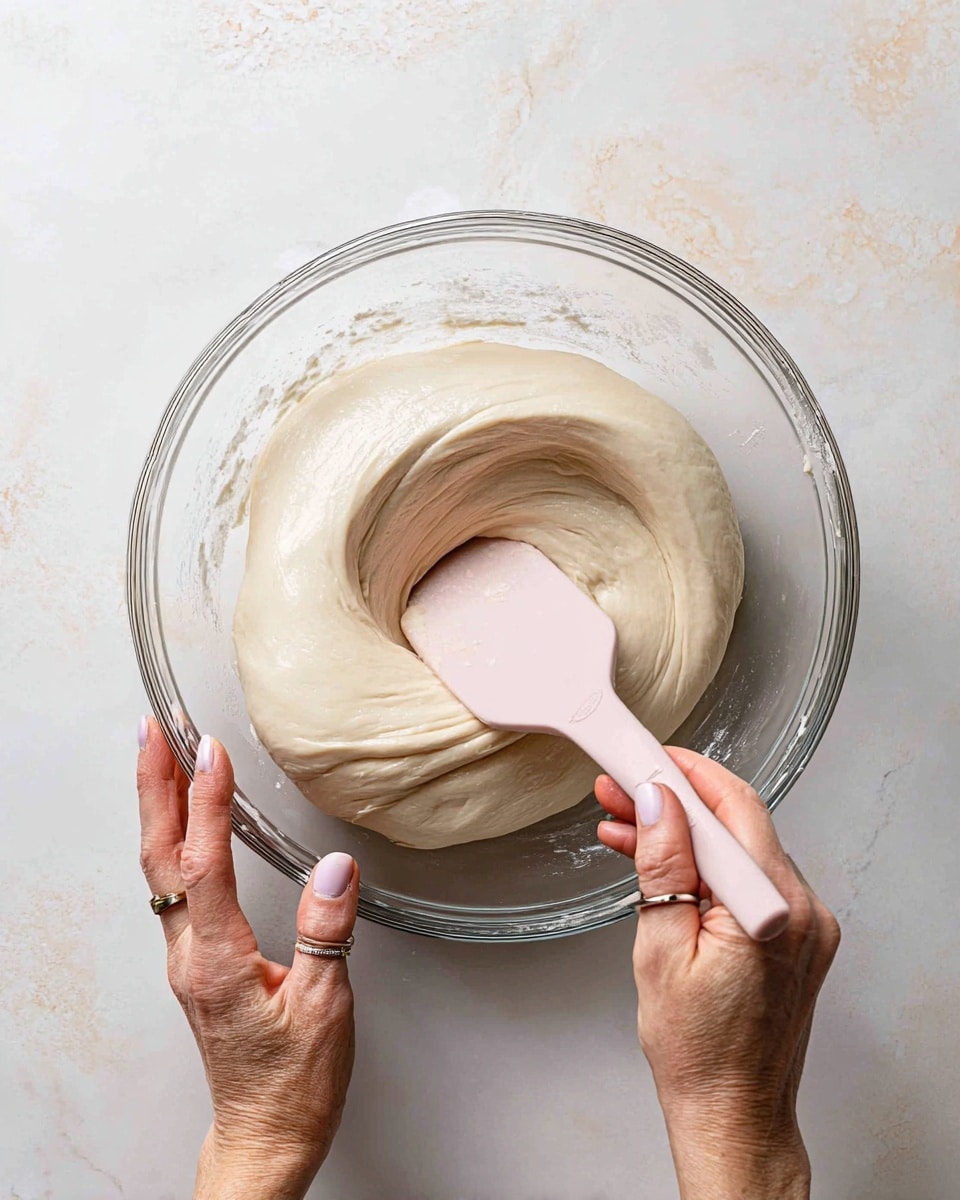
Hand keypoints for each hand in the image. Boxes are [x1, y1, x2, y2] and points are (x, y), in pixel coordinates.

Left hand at [137, 718, 357, 1199]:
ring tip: (162, 758)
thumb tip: (336, 868)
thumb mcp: (326, 1009)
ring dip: (158, 808)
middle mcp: (191, 956)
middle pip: (160, 857)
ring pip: (160, 871)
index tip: (211, 753)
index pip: (203, 865)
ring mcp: (188, 960)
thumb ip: (327, 933)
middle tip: (153, 731)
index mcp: (218, 961)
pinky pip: (174, 888)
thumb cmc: (293, 1085)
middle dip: (154, 787)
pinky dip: (174, 840)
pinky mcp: (197, 963)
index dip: (206, 803)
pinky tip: (184, 825)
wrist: (265, 1136)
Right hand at [596, 748, 839, 1199]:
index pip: (728, 811)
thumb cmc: (697, 1053)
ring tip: (625, 825)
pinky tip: (663, 862)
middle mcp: (802, 910)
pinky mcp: (798, 934)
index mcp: (771, 912)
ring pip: (739, 848)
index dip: (680, 775)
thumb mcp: (661, 950)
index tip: (640, 759)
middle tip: (620, 790)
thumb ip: (663, 868)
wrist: (732, 1114)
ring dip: (684, 833)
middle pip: (736, 823)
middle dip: (675, 800)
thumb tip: (659, 805)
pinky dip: (705, 865)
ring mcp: (806, 923)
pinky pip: (748, 878)